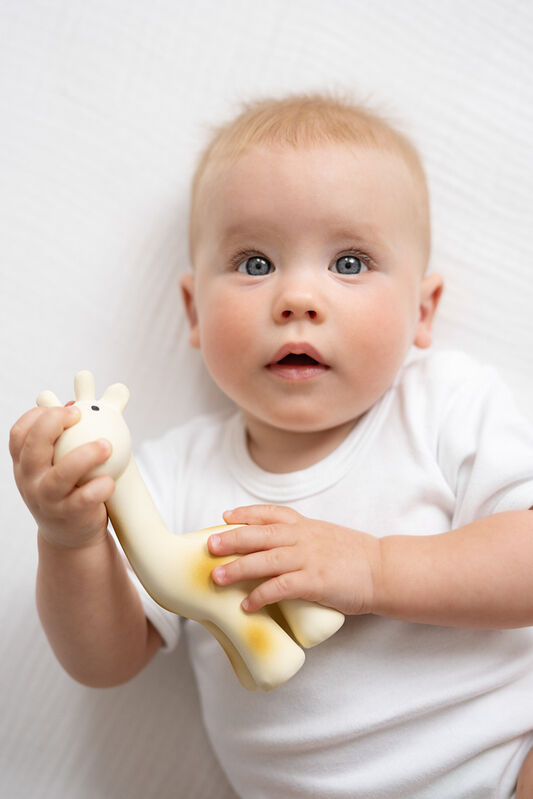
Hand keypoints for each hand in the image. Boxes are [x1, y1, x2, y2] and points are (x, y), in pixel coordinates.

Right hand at [9, 405, 114, 548]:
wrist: (70, 535)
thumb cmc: (68, 489)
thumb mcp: (57, 464)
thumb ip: (64, 438)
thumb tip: (78, 402)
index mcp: (25, 464)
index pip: (19, 434)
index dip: (38, 416)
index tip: (67, 409)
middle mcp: (30, 480)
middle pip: (33, 448)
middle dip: (53, 424)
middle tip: (80, 414)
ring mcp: (47, 500)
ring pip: (59, 475)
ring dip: (83, 456)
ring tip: (106, 446)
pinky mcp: (69, 516)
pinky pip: (83, 500)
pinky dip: (98, 488)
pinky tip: (110, 480)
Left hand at [207, 504, 380, 615]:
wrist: (383, 570)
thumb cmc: (354, 557)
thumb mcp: (325, 538)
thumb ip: (302, 540)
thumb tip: (274, 552)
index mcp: (306, 526)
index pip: (271, 514)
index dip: (246, 514)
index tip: (225, 516)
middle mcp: (304, 538)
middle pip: (261, 534)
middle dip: (233, 539)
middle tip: (210, 546)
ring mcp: (310, 558)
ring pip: (266, 560)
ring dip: (239, 568)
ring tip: (217, 578)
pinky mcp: (316, 581)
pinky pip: (282, 587)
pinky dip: (262, 595)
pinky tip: (246, 604)